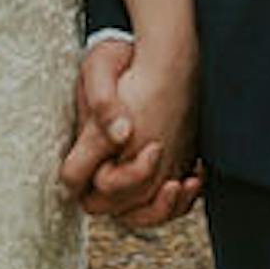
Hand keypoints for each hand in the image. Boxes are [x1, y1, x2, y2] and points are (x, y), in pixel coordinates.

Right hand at [59, 29, 201, 229]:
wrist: (151, 55)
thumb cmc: (121, 57)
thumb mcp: (103, 64)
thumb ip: (102, 99)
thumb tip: (120, 134)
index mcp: (85, 139)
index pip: (74, 179)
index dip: (109, 178)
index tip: (151, 148)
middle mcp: (102, 161)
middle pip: (107, 205)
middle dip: (140, 199)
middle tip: (173, 179)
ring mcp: (125, 168)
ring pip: (134, 213)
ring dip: (161, 208)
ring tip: (186, 183)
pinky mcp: (150, 170)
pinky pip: (156, 203)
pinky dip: (178, 201)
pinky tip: (195, 176)